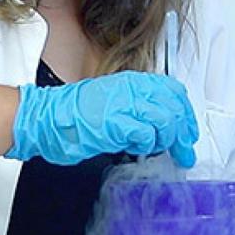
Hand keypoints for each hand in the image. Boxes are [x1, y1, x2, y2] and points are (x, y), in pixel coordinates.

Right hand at [4, 71, 198, 166]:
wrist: (45, 118)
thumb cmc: (74, 115)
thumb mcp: (112, 101)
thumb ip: (136, 107)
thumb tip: (160, 122)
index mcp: (131, 82)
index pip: (173, 90)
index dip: (186, 111)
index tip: (189, 130)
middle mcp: (131, 90)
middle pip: (175, 105)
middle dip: (185, 130)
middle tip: (186, 150)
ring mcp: (123, 105)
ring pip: (166, 119)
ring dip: (169, 140)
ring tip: (163, 152)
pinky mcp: (115, 123)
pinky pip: (146, 134)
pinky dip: (149, 144)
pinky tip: (141, 149)